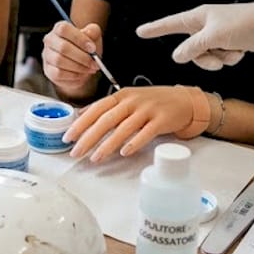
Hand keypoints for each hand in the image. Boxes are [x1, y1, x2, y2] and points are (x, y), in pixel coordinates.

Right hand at [42, 20, 102, 91]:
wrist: (81, 64)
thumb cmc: (86, 48)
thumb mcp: (93, 37)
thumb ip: (93, 31)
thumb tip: (89, 33)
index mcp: (59, 28)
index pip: (64, 29)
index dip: (79, 39)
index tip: (93, 49)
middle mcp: (50, 40)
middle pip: (62, 47)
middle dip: (82, 57)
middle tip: (95, 63)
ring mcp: (47, 55)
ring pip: (60, 61)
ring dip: (79, 67)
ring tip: (90, 69)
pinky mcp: (48, 70)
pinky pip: (59, 73)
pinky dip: (73, 75)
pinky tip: (81, 74)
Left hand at [63, 86, 203, 161]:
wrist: (184, 100)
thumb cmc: (153, 102)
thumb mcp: (128, 99)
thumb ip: (106, 107)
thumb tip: (81, 114)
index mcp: (121, 96)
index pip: (96, 109)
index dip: (81, 123)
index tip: (68, 137)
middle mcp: (132, 101)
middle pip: (106, 120)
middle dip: (88, 137)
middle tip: (76, 152)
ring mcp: (148, 110)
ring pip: (123, 128)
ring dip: (107, 144)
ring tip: (95, 157)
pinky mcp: (162, 120)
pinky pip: (146, 133)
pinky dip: (134, 143)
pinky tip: (124, 152)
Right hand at [136, 0, 253, 69]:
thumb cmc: (245, 24)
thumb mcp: (214, 36)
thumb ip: (192, 47)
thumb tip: (177, 56)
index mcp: (199, 16)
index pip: (171, 23)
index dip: (155, 29)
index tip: (140, 32)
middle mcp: (206, 25)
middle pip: (190, 48)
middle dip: (203, 57)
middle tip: (216, 54)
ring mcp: (219, 35)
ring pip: (207, 56)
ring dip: (219, 59)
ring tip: (233, 50)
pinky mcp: (231, 43)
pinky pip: (222, 57)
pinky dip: (231, 57)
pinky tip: (242, 49)